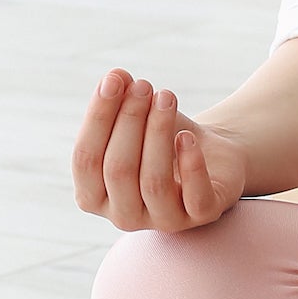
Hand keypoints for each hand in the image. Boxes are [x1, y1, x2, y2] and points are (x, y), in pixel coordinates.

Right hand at [72, 68, 248, 231]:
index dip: (98, 117)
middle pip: (118, 169)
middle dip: (130, 120)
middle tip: (145, 85)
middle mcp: (123, 216)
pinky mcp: (200, 217)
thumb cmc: (163, 138)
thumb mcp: (139, 119)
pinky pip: (194, 197)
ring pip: (153, 182)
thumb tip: (115, 77)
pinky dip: (190, 164)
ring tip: (167, 96)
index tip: (115, 78)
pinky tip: (188, 136)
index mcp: (94, 196)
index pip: (85, 160)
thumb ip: (121, 100)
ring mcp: (161, 220)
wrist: (212, 156)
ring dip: (158, 133)